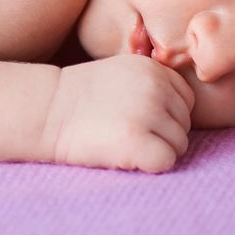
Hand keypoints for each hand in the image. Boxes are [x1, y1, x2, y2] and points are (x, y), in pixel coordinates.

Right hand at [46, 54, 194, 173]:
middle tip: (128, 134)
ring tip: (124, 143)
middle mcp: (156, 87)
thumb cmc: (83, 97)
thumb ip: (154, 84)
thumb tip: (185, 110)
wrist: (47, 110)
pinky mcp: (136, 140)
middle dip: (162, 135)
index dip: (167, 116)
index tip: (140, 120)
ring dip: (157, 150)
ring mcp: (147, 113)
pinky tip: (127, 157)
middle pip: (185, 124)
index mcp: (156, 69)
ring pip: (179, 144)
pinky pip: (167, 161)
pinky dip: (151, 165)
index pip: (186, 101)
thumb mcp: (124, 73)